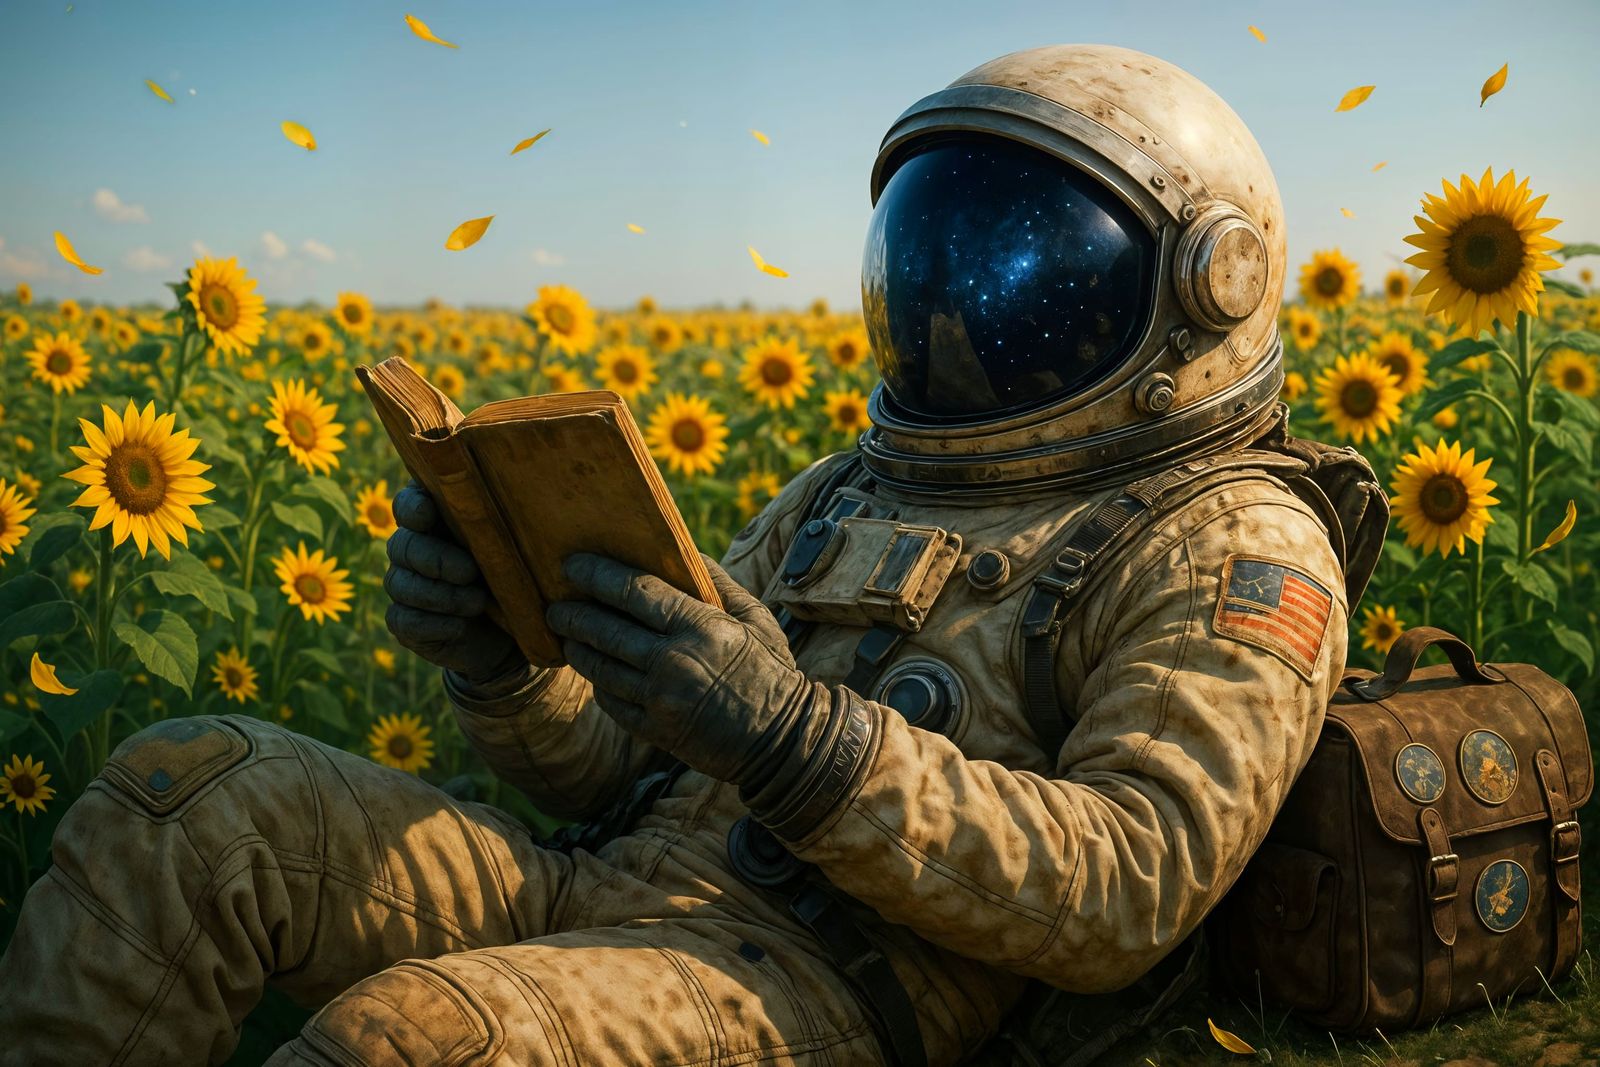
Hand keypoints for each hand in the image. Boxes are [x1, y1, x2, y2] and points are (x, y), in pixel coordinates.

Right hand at [384, 482, 526, 681]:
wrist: (516, 633)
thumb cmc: (520, 577)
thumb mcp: (522, 550)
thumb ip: (510, 526)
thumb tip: (516, 503)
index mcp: (435, 521)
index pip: (408, 504)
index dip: (412, 507)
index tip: (428, 514)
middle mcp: (412, 550)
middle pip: (403, 546)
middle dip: (435, 558)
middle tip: (470, 571)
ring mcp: (405, 587)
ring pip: (401, 584)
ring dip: (440, 594)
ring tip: (477, 602)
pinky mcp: (406, 623)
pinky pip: (405, 620)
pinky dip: (433, 623)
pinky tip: (460, 626)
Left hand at [545, 554, 814, 783]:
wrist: (784, 742)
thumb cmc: (772, 672)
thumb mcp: (756, 619)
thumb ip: (720, 583)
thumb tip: (686, 552)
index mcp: (701, 627)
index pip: (635, 592)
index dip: (598, 575)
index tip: (573, 564)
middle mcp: (675, 661)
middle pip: (606, 630)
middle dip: (573, 614)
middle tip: (555, 604)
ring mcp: (662, 700)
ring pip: (602, 668)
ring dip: (578, 649)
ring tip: (566, 635)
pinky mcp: (656, 731)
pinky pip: (612, 702)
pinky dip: (599, 683)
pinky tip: (595, 670)